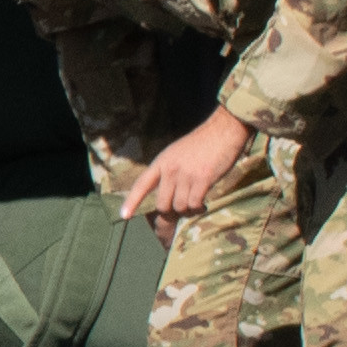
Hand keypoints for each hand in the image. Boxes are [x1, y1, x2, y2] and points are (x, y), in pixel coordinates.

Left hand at [119, 110, 257, 226]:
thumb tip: (166, 194)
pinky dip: (199, 208)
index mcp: (161, 162)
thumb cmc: (202, 143)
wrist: (222, 131)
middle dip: (170, 213)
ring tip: (196, 204)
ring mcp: (185, 175)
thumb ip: (168, 171)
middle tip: (180, 212)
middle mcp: (170, 170)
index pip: (141, 184)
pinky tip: (204, 205)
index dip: (132, 202)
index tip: (124, 216)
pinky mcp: (202, 179)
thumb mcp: (176, 153)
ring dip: (188, 211)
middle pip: (162, 204)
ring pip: (179, 207)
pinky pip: (194, 204)